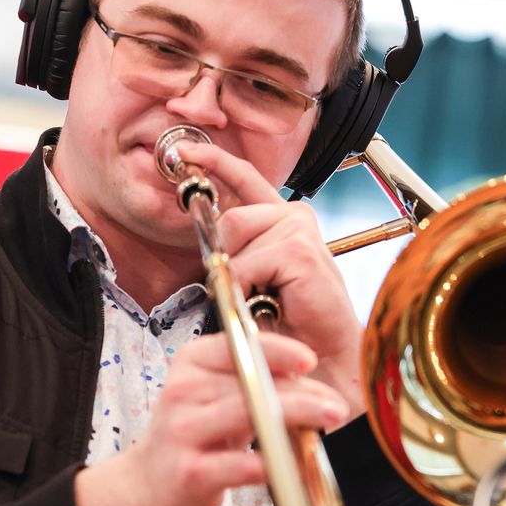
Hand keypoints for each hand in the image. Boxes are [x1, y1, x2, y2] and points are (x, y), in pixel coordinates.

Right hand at [75, 331, 349, 505]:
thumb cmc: (190, 440)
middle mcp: (183, 392)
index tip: (309, 360)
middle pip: (251, 382)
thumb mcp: (212, 399)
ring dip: (297, 418)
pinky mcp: (192, 471)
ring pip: (249, 414)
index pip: (237, 345)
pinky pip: (243, 464)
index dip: (277, 350)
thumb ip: (251, 383)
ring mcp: (184, 431)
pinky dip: (276, 464)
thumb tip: (308, 379)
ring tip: (327, 422)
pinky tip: (298, 466)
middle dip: (302, 392)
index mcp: (190, 364)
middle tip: (335, 403)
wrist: (144, 490)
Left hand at [182, 137, 365, 418]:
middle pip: (230, 217)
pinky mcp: (299, 250)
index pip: (244, 177)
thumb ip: (235, 250)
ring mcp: (298, 229)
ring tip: (262, 297)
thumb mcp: (253, 277)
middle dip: (225, 255)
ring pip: (235, 234)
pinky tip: (270, 301)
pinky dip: (248, 288)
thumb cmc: (290, 322)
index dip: (213, 161)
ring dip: (238, 275)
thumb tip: (205, 231)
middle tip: (245, 288)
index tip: (185, 150)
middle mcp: (293, 217)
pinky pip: (246, 262)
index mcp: (281, 220)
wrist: (320, 355)